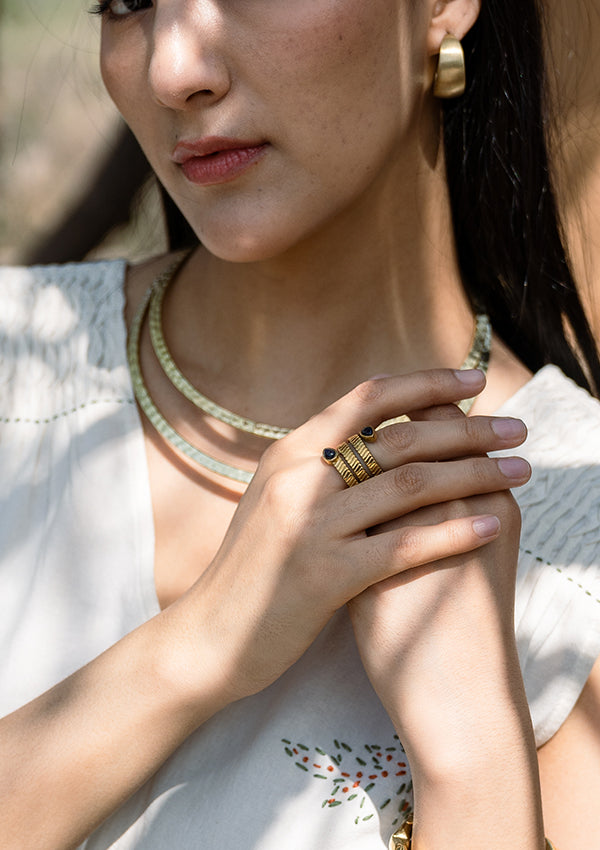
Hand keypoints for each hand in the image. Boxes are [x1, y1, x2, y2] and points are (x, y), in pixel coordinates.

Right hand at [169, 369, 529, 708]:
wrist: (210, 634)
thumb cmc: (253, 568)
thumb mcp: (277, 498)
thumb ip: (319, 465)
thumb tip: (377, 432)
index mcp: (289, 452)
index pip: (367, 397)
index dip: (426, 382)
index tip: (473, 380)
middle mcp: (298, 478)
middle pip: (399, 437)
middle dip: (468, 429)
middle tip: (518, 430)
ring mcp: (310, 525)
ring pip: (409, 485)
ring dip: (474, 474)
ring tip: (519, 472)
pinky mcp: (324, 576)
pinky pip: (403, 546)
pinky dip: (452, 532)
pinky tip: (491, 524)